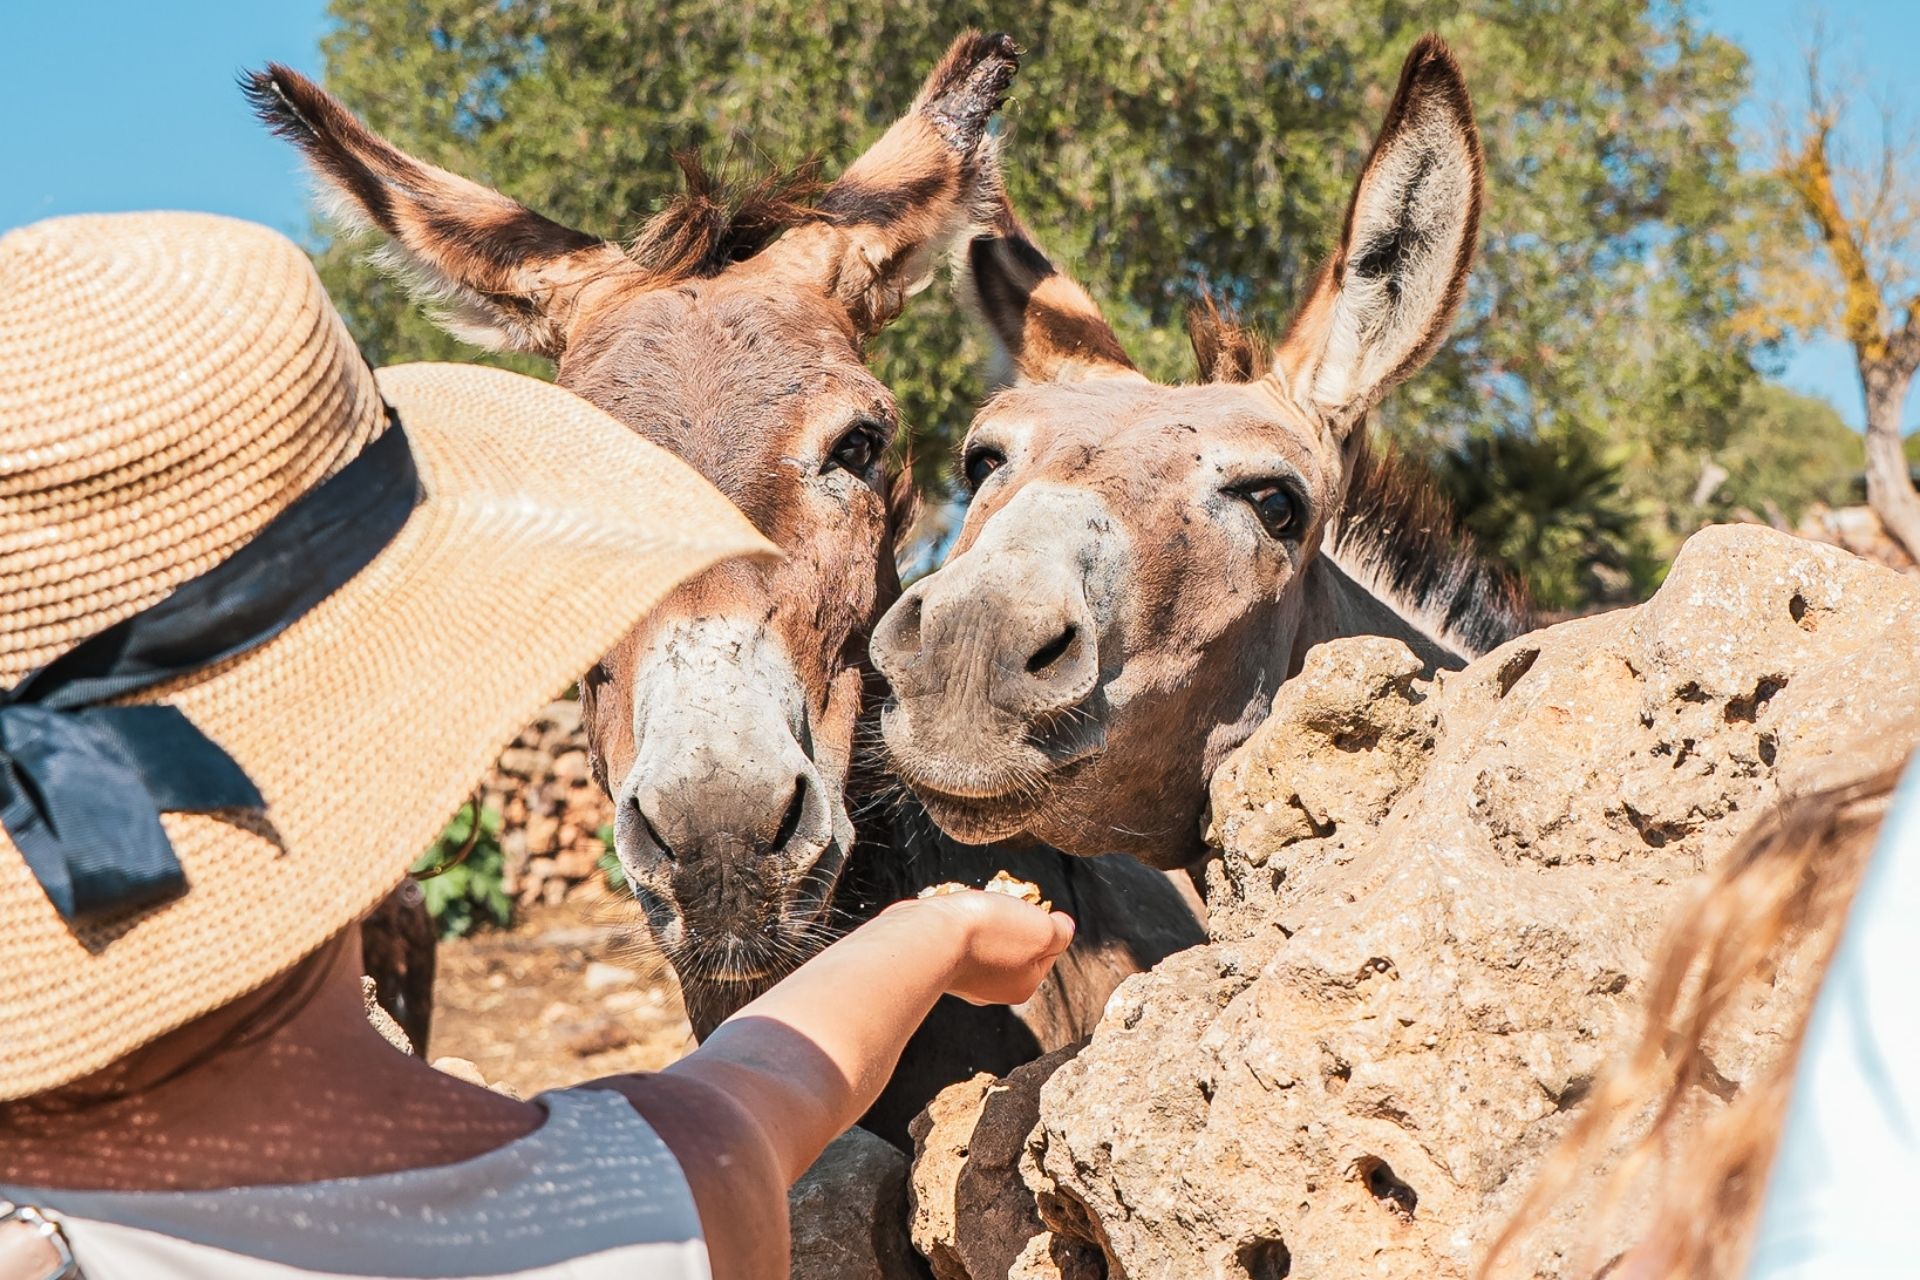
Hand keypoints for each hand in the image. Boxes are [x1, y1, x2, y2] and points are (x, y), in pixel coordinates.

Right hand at [889, 892, 1075, 1005]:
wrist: (929, 935)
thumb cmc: (988, 933)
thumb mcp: (1042, 931)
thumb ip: (1060, 932)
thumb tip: (1066, 927)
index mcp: (1022, 987)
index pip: (1047, 950)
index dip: (1042, 924)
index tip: (1027, 913)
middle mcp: (992, 990)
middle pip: (1015, 946)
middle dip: (1011, 923)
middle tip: (1000, 911)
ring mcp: (962, 978)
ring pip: (986, 941)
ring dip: (983, 922)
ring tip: (974, 913)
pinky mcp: (937, 962)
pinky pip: (958, 938)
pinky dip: (959, 924)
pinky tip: (953, 918)